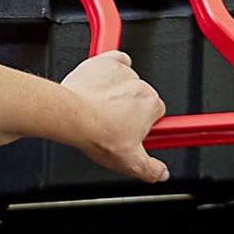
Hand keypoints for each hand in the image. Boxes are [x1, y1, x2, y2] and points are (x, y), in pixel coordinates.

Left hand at [61, 50, 168, 183]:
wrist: (72, 116)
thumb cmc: (98, 133)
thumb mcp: (129, 162)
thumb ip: (152, 170)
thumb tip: (162, 174)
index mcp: (152, 105)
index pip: (158, 114)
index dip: (146, 124)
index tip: (136, 130)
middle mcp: (141, 86)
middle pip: (141, 97)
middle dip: (130, 110)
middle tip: (113, 124)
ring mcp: (123, 73)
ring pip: (126, 81)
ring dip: (117, 92)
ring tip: (101, 108)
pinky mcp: (105, 62)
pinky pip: (116, 59)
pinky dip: (111, 68)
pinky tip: (104, 82)